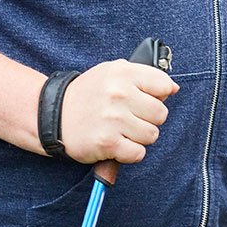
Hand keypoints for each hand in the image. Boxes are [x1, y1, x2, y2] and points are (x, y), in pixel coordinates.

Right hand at [59, 58, 177, 165]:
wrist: (52, 116)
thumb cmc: (86, 95)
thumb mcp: (110, 73)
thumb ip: (142, 75)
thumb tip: (173, 88)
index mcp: (122, 73)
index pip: (163, 84)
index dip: (157, 95)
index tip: (142, 99)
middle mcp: (118, 94)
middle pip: (161, 114)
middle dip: (148, 119)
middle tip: (129, 118)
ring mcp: (113, 119)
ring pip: (151, 135)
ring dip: (138, 137)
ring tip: (120, 130)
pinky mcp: (108, 142)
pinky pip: (138, 153)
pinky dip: (129, 153)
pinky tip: (116, 143)